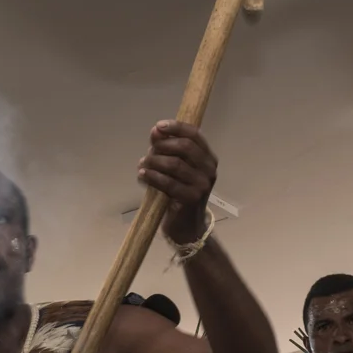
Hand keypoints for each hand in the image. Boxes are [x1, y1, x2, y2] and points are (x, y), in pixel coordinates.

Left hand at [139, 121, 216, 245]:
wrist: (185, 226)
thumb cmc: (178, 193)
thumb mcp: (174, 168)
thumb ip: (167, 150)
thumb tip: (155, 132)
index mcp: (208, 157)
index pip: (194, 135)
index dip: (176, 127)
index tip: (157, 127)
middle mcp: (209, 169)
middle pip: (185, 147)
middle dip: (162, 146)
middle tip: (148, 152)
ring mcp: (203, 184)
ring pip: (175, 164)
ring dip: (154, 161)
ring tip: (142, 165)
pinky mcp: (192, 198)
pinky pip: (168, 183)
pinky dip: (152, 177)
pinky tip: (142, 175)